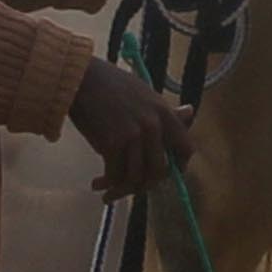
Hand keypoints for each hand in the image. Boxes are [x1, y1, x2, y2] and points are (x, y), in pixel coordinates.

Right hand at [68, 54, 192, 195]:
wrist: (82, 80)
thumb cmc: (112, 85)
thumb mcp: (146, 94)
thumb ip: (166, 112)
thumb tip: (189, 112)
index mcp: (164, 113)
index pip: (186, 149)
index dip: (178, 167)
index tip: (163, 175)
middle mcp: (153, 126)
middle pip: (159, 171)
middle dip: (145, 185)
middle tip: (130, 188)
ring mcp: (133, 135)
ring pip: (136, 177)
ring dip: (122, 189)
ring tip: (108, 192)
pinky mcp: (112, 143)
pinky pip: (115, 174)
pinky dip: (108, 183)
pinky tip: (97, 183)